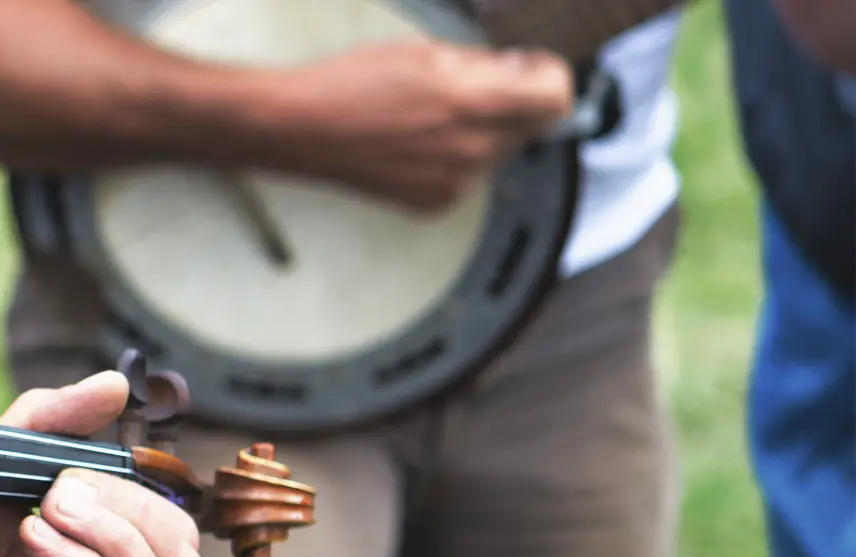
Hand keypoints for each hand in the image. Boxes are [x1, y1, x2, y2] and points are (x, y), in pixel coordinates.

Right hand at [252, 39, 574, 210]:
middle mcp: (470, 151)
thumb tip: (516, 71)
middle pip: (531, 126)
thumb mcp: (423, 52)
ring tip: (435, 113)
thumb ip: (483, 65)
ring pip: (501, 151)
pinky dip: (458, 155)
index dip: (548, 76)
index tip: (531, 68)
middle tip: (475, 82)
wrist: (301, 130)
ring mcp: (454, 183)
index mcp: (471, 104)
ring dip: (485, 129)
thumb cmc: (350, 85)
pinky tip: (419, 140)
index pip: (556, 99)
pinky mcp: (434, 202)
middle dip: (514, 100)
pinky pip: (471, 175)